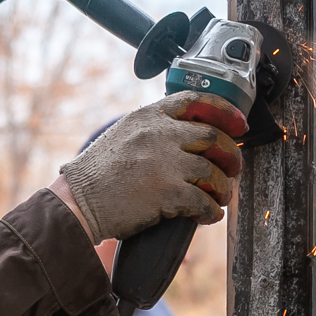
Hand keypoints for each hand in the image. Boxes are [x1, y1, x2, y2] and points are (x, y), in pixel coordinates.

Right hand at [57, 91, 247, 244]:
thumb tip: (187, 135)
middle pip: (213, 137)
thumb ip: (152, 130)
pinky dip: (211, 210)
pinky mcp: (166, 193)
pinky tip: (208, 215)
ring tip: (220, 196)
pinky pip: (203, 201)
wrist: (77, 202)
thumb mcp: (121, 136)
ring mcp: (164, 163)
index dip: (224, 112)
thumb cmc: (95, 175)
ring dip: (223, 186)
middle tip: (233, 167)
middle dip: (230, 154)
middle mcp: (158, 135)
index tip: (238, 124)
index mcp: (147, 117)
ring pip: (212, 171)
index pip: (195, 101)